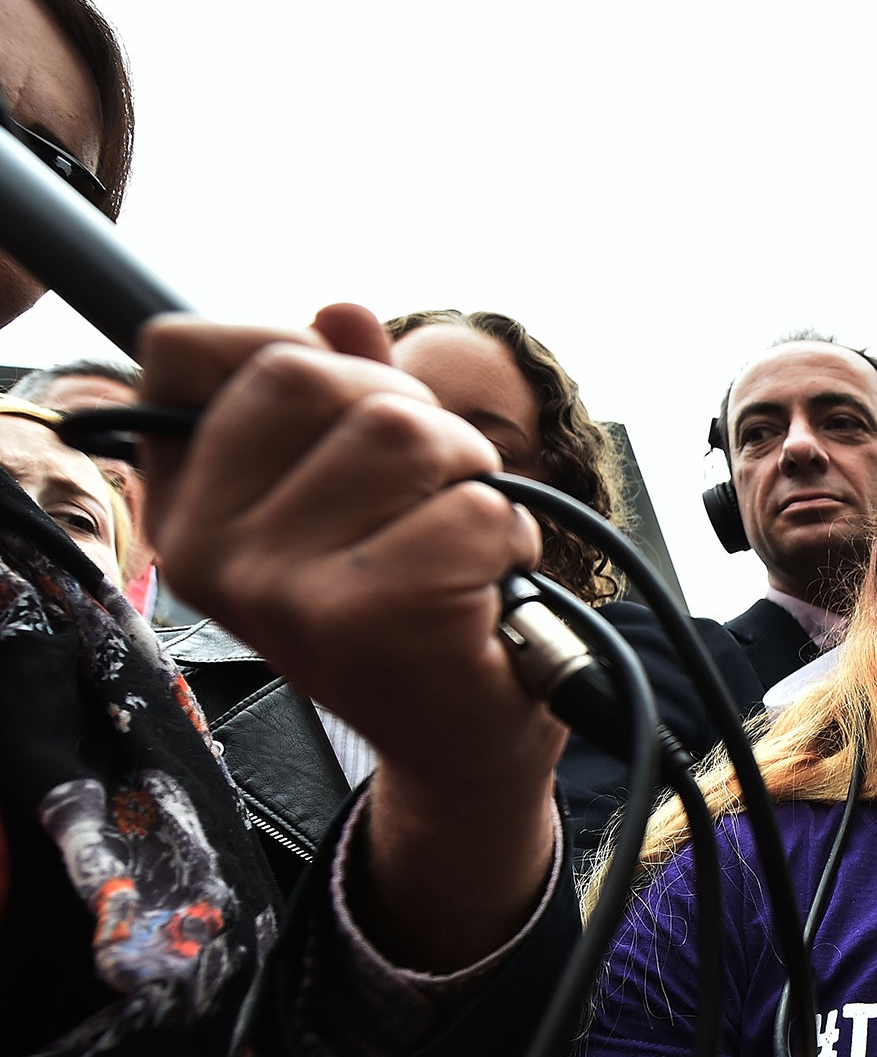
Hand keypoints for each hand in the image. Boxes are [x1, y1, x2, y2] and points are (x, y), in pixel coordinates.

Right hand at [138, 304, 563, 796]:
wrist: (461, 743)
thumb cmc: (413, 609)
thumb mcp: (362, 494)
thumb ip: (348, 399)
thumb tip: (342, 313)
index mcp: (187, 508)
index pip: (186, 350)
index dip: (289, 346)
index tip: (352, 401)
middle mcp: (208, 549)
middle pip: (314, 372)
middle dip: (410, 413)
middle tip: (434, 493)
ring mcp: (279, 589)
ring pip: (406, 433)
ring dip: (470, 478)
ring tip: (460, 546)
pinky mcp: (366, 618)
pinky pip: (475, 507)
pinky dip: (509, 537)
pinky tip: (484, 592)